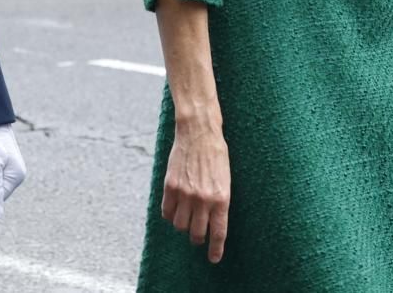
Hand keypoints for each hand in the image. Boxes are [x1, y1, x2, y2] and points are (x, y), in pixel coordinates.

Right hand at [162, 120, 230, 263]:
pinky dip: (170, 215)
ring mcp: (185, 194)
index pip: (218, 232)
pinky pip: (166, 213)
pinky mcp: (170, 188)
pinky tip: (175, 209)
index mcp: (221, 197)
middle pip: (196, 233)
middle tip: (198, 235)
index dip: (215, 248)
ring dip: (183, 225)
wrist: (199, 133)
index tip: (214, 258)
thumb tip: (213, 221)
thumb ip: (218, 200)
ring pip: (179, 226)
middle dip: (198, 237)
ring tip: (187, 217)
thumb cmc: (217, 155)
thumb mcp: (226, 178)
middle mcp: (203, 199)